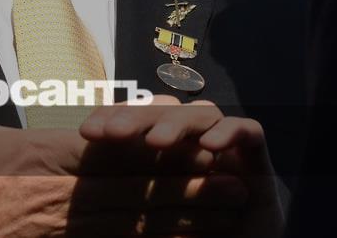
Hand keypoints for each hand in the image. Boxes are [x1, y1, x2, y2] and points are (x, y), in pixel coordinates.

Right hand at [0, 4, 246, 236]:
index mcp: (36, 156)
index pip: (110, 147)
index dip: (159, 144)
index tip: (200, 137)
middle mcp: (55, 197)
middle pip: (135, 190)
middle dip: (190, 187)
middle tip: (241, 182)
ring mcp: (58, 233)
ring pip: (133, 226)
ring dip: (185, 221)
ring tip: (230, 214)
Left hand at [80, 99, 283, 236]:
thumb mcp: (147, 230)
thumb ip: (122, 212)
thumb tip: (77, 201)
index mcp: (162, 156)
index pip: (136, 122)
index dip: (112, 118)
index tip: (88, 132)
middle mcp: (193, 146)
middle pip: (166, 111)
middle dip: (138, 116)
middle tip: (113, 132)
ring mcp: (227, 151)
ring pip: (202, 114)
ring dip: (178, 123)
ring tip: (157, 143)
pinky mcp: (259, 162)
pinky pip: (249, 131)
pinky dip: (230, 132)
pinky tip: (211, 147)